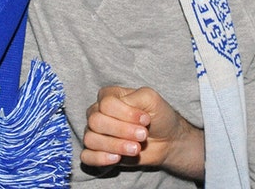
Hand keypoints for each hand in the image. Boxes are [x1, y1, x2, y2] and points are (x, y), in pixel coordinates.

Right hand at [81, 86, 203, 179]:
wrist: (167, 140)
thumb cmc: (158, 116)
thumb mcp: (152, 99)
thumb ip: (135, 97)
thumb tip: (123, 108)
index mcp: (108, 97)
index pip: (106, 104)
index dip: (126, 113)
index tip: (146, 120)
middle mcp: (97, 113)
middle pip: (96, 121)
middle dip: (122, 130)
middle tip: (143, 135)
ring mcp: (95, 133)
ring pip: (90, 139)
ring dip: (115, 145)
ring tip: (136, 149)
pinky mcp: (97, 152)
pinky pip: (86, 156)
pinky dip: (100, 158)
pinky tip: (117, 158)